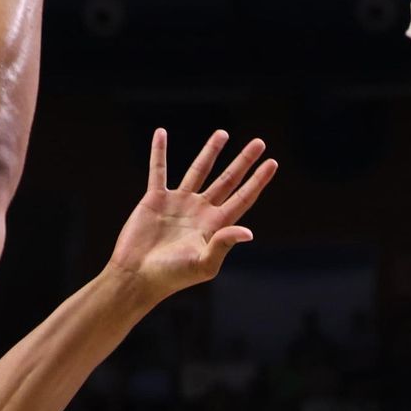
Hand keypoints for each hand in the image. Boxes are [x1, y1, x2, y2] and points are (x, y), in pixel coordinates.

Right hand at [108, 128, 277, 296]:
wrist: (136, 276)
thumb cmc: (171, 276)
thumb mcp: (203, 264)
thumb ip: (224, 245)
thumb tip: (249, 232)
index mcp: (215, 225)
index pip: (243, 197)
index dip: (258, 181)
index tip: (273, 162)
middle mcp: (200, 211)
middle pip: (227, 180)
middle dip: (243, 161)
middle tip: (259, 142)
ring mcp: (178, 203)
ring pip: (198, 170)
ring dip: (210, 151)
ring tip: (223, 133)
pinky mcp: (155, 199)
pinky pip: (158, 170)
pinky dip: (160, 152)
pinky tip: (161, 133)